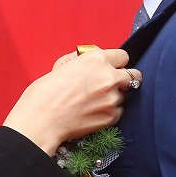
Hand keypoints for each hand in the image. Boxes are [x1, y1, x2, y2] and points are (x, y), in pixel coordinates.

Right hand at [4, 47, 138, 153]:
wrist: (41, 120)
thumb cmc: (45, 93)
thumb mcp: (61, 65)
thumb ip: (83, 59)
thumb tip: (93, 58)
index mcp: (96, 60)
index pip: (123, 56)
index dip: (116, 62)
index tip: (112, 67)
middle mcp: (109, 77)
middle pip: (134, 75)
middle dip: (124, 79)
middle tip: (111, 84)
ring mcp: (112, 98)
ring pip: (125, 95)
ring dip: (114, 96)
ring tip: (93, 102)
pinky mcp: (111, 116)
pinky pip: (119, 111)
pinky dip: (109, 111)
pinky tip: (92, 112)